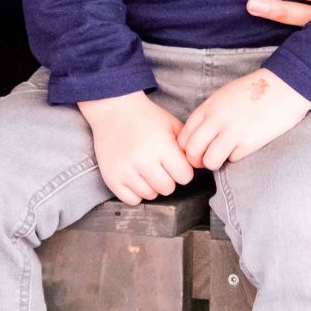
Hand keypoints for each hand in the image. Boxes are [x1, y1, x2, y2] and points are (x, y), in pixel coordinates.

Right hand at [78, 91, 195, 204]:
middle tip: (160, 165)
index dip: (183, 169)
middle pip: (168, 188)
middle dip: (168, 178)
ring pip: (151, 195)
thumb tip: (198, 165)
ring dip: (152, 185)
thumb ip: (187, 145)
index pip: (185, 176)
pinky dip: (136, 192)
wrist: (114, 110)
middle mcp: (143, 160)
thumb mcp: (171, 124)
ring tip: (147, 168)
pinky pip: (132, 200)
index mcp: (162, 145)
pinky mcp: (112, 179)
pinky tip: (136, 176)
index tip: (175, 162)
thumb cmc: (146, 118)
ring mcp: (126, 171)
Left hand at [178, 69, 310, 169]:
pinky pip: (232, 160)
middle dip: (196, 161)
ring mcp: (232, 132)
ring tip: (224, 157)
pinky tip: (242, 149)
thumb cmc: (254, 90)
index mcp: (209, 107)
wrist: (283, 86)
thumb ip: (209, 113)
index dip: (186, 148)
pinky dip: (234, 158)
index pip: (184, 135)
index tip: (196, 150)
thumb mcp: (224, 95)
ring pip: (209, 161)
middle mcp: (216, 119)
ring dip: (214, 163)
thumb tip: (199, 135)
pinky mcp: (249, 143)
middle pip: (192, 151)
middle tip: (206, 159)